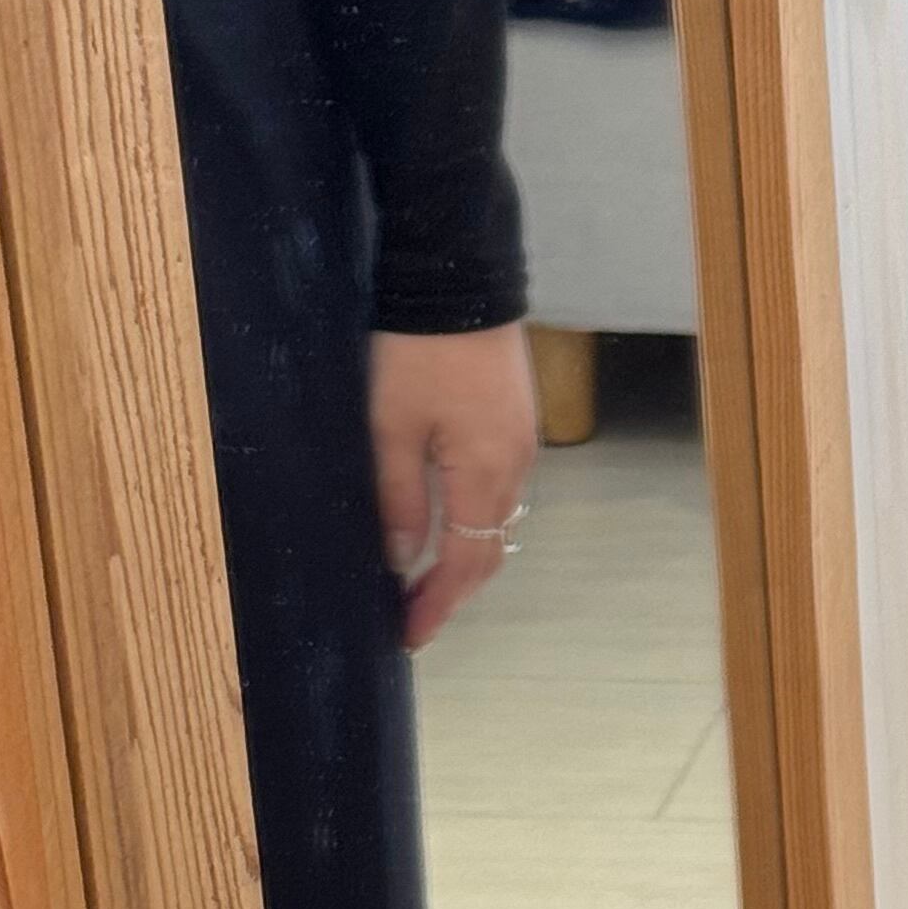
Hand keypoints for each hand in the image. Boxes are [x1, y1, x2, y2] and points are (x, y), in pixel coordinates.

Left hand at [371, 323, 538, 651]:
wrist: (456, 272)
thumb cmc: (414, 350)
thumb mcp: (388, 427)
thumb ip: (397, 498)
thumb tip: (403, 559)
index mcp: (485, 473)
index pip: (466, 563)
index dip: (437, 605)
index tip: (408, 636)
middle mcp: (514, 464)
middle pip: (489, 548)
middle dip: (452, 590)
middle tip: (412, 616)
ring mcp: (519, 439)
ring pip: (494, 518)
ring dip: (462, 554)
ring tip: (422, 575)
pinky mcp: (512, 416)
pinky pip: (495, 486)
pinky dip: (471, 517)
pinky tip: (443, 517)